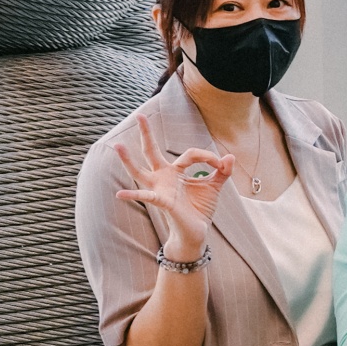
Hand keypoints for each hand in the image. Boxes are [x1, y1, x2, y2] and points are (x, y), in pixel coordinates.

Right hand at [114, 117, 231, 258]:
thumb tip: (230, 157)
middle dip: (147, 133)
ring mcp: (160, 189)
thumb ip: (222, 172)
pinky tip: (120, 194)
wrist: (197, 231)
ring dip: (128, 160)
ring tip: (117, 146)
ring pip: (139, 172)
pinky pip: (146, 197)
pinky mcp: (162, 202)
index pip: (190, 153)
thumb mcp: (214, 186)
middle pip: (152, 151)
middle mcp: (163, 177)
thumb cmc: (200, 208)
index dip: (208, 157)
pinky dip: (133, 195)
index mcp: (176, 171)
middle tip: (140, 114)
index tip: (220, 164)